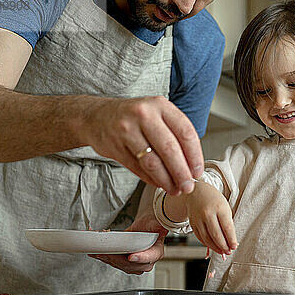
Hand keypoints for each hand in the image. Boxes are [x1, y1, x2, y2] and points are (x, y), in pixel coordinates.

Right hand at [84, 96, 203, 195]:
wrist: (97, 116)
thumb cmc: (134, 117)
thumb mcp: (157, 114)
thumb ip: (175, 134)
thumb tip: (192, 166)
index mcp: (160, 105)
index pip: (185, 132)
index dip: (195, 156)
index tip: (198, 171)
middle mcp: (144, 114)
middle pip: (170, 149)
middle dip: (182, 173)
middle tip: (188, 186)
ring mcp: (127, 130)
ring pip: (152, 162)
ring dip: (166, 180)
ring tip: (174, 189)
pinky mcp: (114, 146)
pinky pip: (137, 168)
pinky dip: (151, 179)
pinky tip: (159, 183)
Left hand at [89, 211, 168, 274]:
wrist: (145, 226)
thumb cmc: (151, 224)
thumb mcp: (157, 222)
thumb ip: (159, 224)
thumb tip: (160, 223)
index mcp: (156, 252)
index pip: (149, 257)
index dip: (141, 257)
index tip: (131, 256)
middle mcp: (146, 261)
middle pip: (130, 263)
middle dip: (115, 258)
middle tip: (105, 252)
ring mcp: (134, 264)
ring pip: (119, 264)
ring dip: (106, 257)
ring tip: (97, 251)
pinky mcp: (124, 262)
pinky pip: (113, 262)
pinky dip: (104, 257)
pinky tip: (96, 252)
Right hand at [185, 183, 237, 254]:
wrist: (197, 192)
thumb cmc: (214, 200)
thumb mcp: (225, 207)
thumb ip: (227, 223)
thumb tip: (230, 240)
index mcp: (219, 207)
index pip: (227, 227)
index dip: (231, 239)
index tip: (235, 246)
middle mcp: (207, 213)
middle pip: (216, 235)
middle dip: (224, 246)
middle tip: (229, 251)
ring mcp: (198, 218)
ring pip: (207, 238)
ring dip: (215, 247)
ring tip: (222, 251)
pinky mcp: (192, 223)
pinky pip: (200, 237)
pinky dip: (207, 244)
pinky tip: (212, 246)